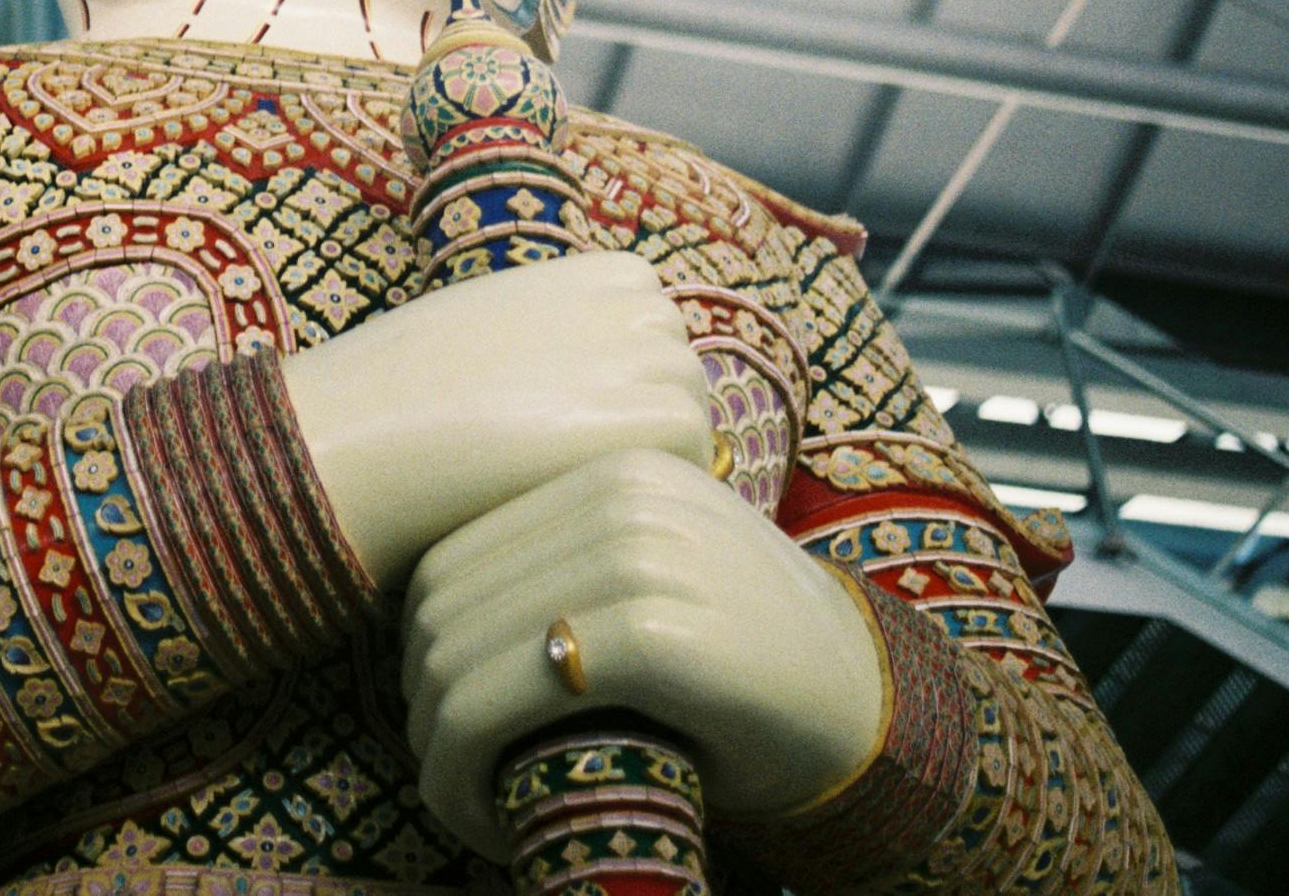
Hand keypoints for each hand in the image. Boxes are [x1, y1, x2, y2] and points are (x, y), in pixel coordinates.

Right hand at [279, 251, 714, 583]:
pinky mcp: (651, 416)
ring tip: (581, 487)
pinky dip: (655, 479)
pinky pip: (692, 449)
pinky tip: (591, 503)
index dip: (624, 370)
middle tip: (578, 466)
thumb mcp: (482, 327)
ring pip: (689, 404)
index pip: (650, 316)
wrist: (358, 435)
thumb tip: (589, 381)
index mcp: (583, 273)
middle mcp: (624, 302)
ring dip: (651, 446)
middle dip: (643, 408)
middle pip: (676, 359)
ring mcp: (643, 355)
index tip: (576, 416)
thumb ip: (548, 337)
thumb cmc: (397, 395)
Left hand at [398, 447, 885, 858]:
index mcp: (610, 467)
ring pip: (456, 659)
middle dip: (420, 710)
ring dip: (437, 756)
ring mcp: (640, 557)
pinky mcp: (655, 634)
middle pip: (439, 608)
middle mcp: (620, 494)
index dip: (418, 654)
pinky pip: (504, 705)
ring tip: (469, 804)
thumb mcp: (651, 577)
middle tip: (448, 781)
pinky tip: (495, 821)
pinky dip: (470, 777)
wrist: (870, 709)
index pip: (450, 554)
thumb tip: (418, 634)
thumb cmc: (743, 662)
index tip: (442, 729)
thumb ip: (556, 569)